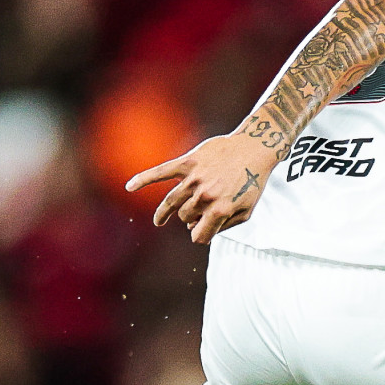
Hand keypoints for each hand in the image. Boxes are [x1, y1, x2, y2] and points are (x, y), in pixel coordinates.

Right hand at [127, 131, 277, 243]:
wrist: (255, 148)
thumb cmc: (252, 181)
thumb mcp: (246, 211)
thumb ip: (223, 226)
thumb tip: (198, 231)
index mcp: (220, 210)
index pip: (199, 236)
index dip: (201, 236)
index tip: (203, 232)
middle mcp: (205, 195)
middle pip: (186, 217)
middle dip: (191, 218)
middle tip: (197, 214)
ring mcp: (195, 179)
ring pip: (173, 202)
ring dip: (164, 214)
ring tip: (159, 222)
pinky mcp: (188, 162)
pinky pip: (161, 172)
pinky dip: (144, 179)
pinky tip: (130, 186)